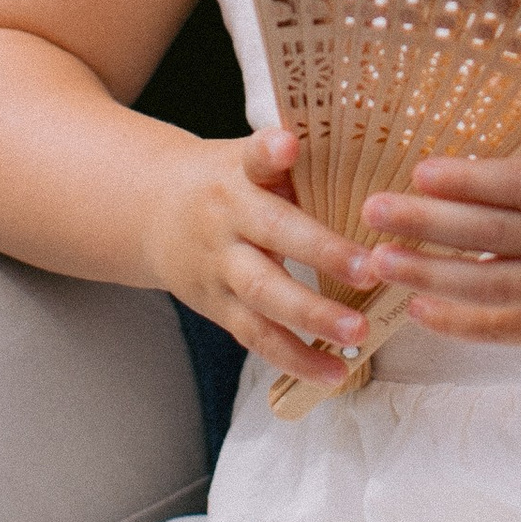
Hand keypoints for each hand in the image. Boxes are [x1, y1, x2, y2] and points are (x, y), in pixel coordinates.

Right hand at [141, 125, 377, 390]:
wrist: (151, 212)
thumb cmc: (225, 181)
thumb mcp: (246, 159)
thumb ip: (291, 162)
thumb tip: (361, 154)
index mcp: (238, 176)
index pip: (252, 158)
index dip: (269, 153)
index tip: (287, 147)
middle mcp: (225, 220)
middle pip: (271, 236)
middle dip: (322, 255)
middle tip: (370, 272)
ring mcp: (219, 268)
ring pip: (263, 298)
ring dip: (312, 320)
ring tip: (358, 335)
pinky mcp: (217, 307)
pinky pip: (257, 336)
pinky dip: (295, 358)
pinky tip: (334, 374)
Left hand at [360, 139, 520, 346]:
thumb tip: (466, 130)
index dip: (469, 179)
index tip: (419, 169)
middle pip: (494, 235)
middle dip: (428, 223)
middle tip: (371, 211)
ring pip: (492, 285)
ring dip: (430, 274)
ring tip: (378, 262)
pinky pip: (506, 330)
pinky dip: (459, 321)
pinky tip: (417, 306)